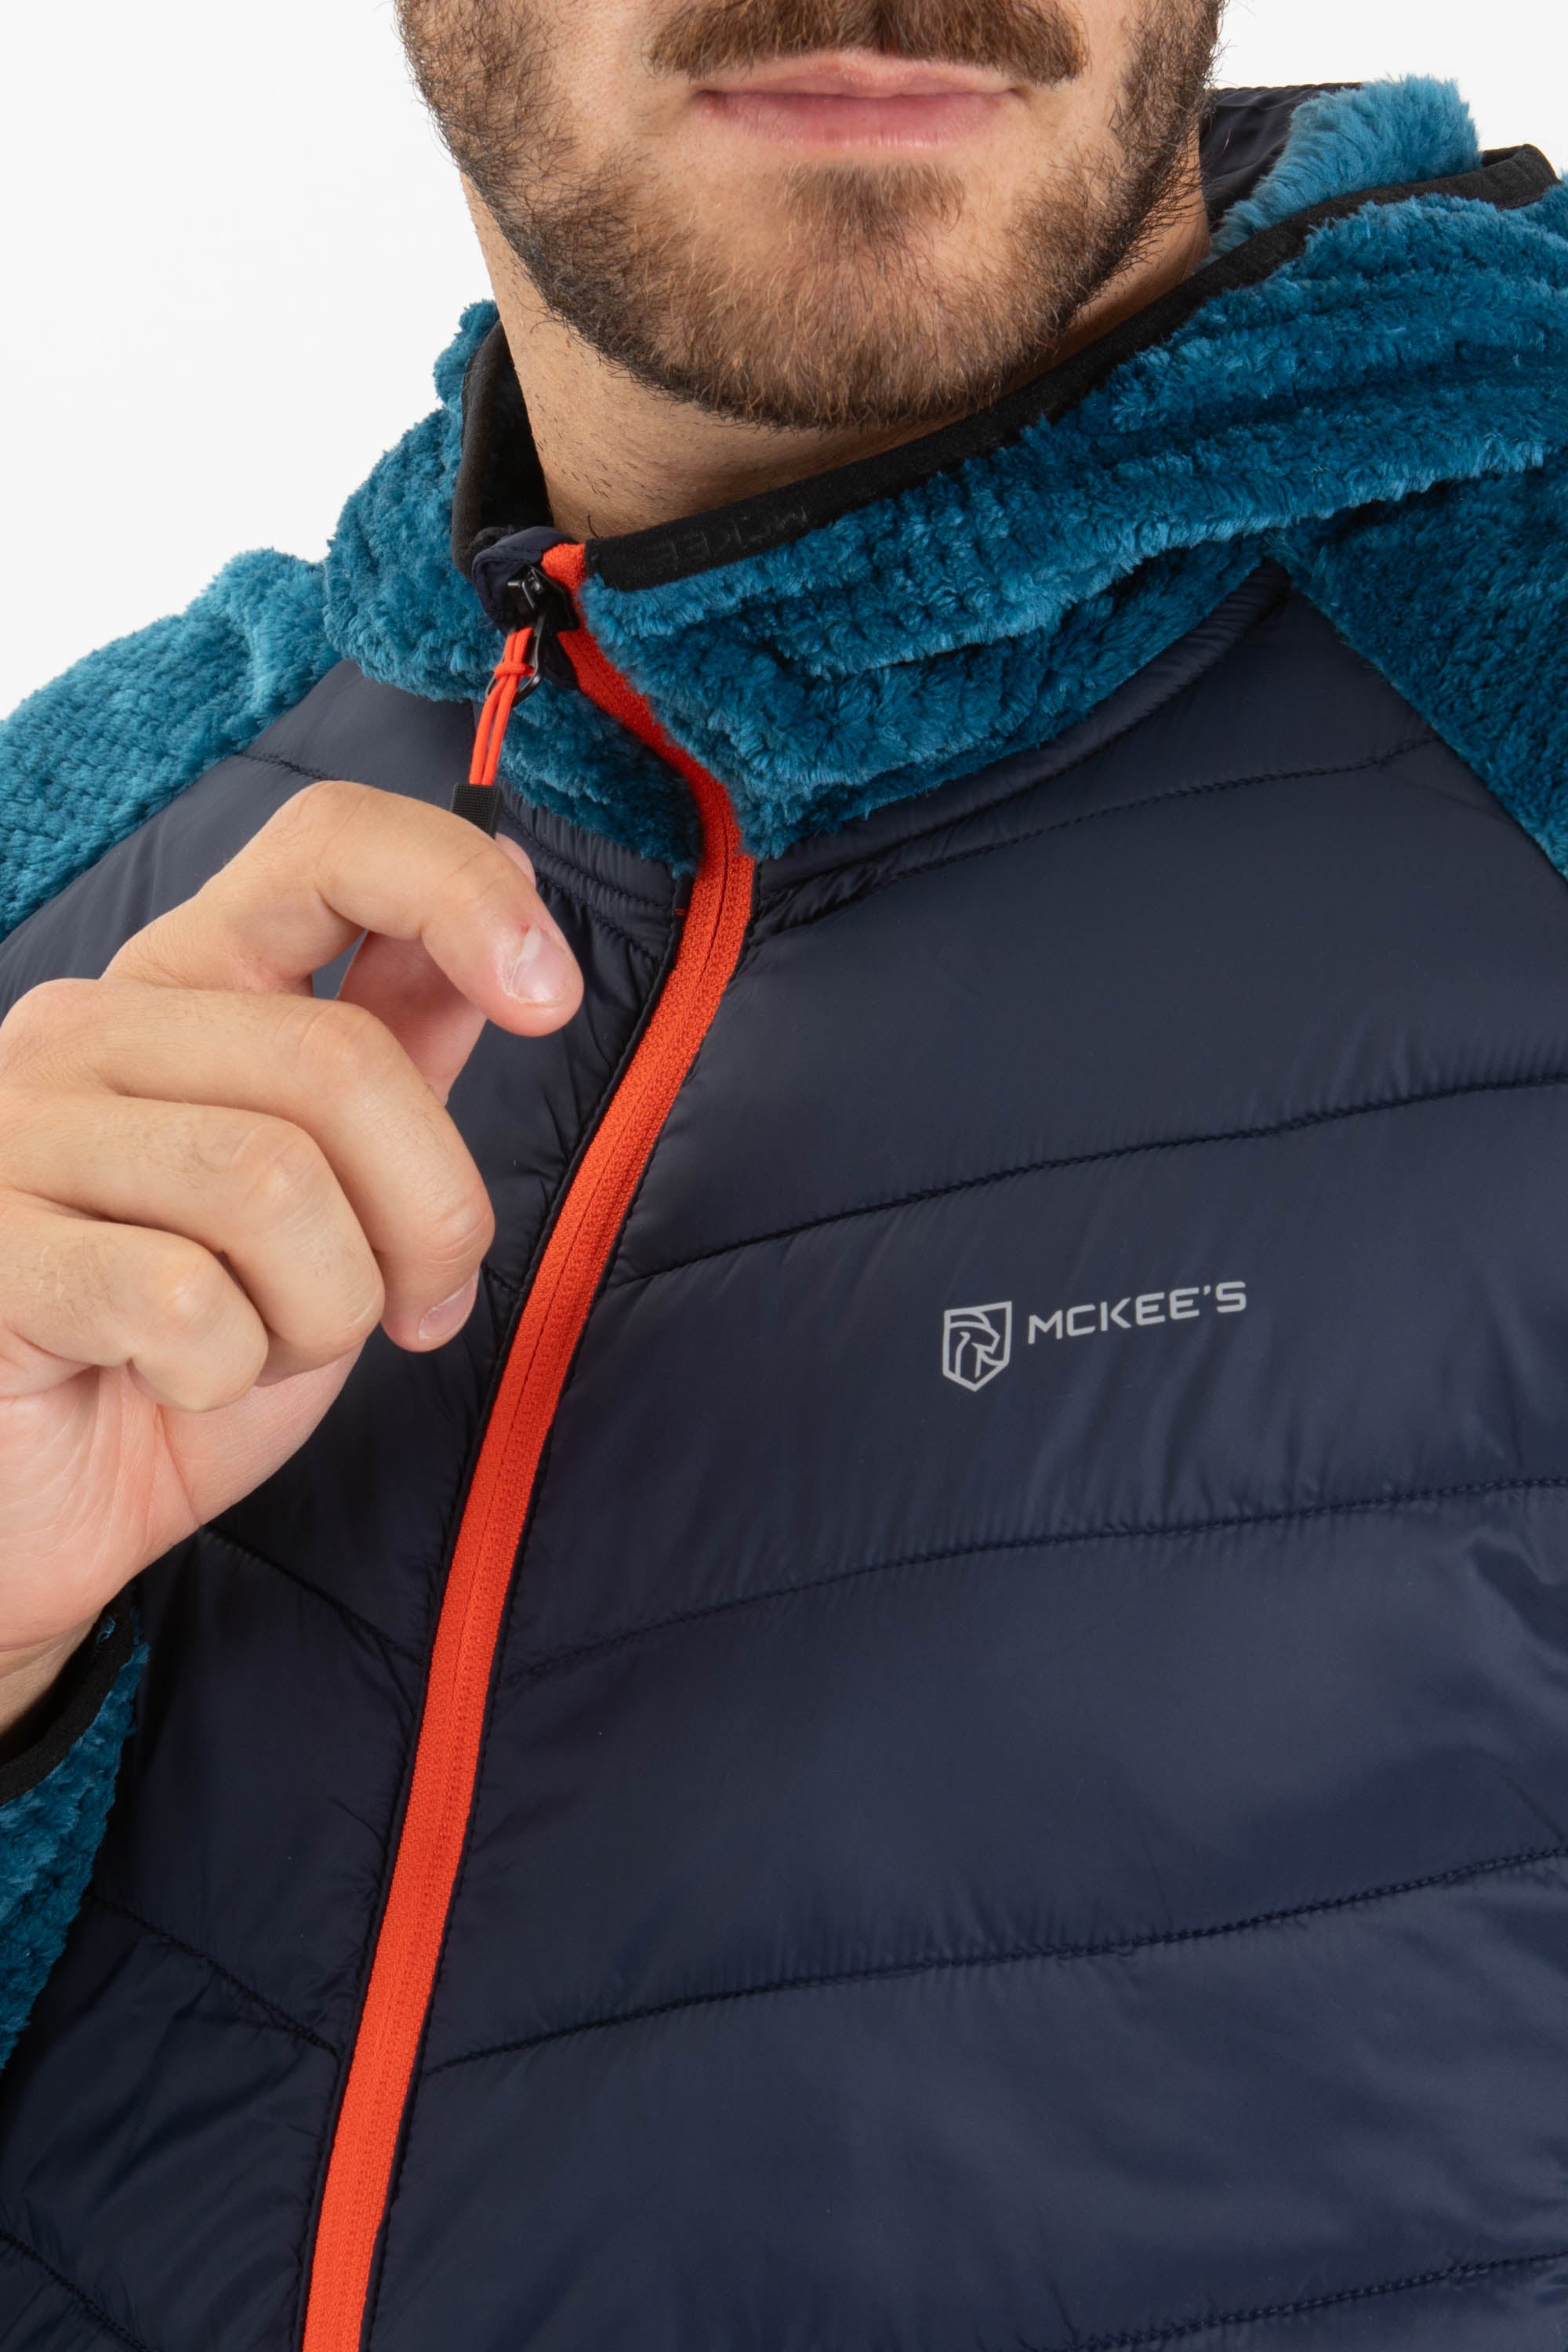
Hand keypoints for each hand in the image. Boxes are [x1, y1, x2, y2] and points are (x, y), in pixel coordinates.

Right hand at [0, 781, 581, 1730]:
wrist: (33, 1510)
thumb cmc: (181, 1351)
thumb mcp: (332, 1195)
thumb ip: (399, 1053)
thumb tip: (512, 889)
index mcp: (186, 987)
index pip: (326, 848)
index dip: (460, 893)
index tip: (550, 999)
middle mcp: (91, 1028)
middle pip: (341, 1061)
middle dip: (428, 1217)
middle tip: (412, 1309)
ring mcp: (18, 1132)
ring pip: (274, 1183)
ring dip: (325, 1310)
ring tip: (267, 1348)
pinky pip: (183, 1299)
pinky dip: (224, 1375)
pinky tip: (176, 1384)